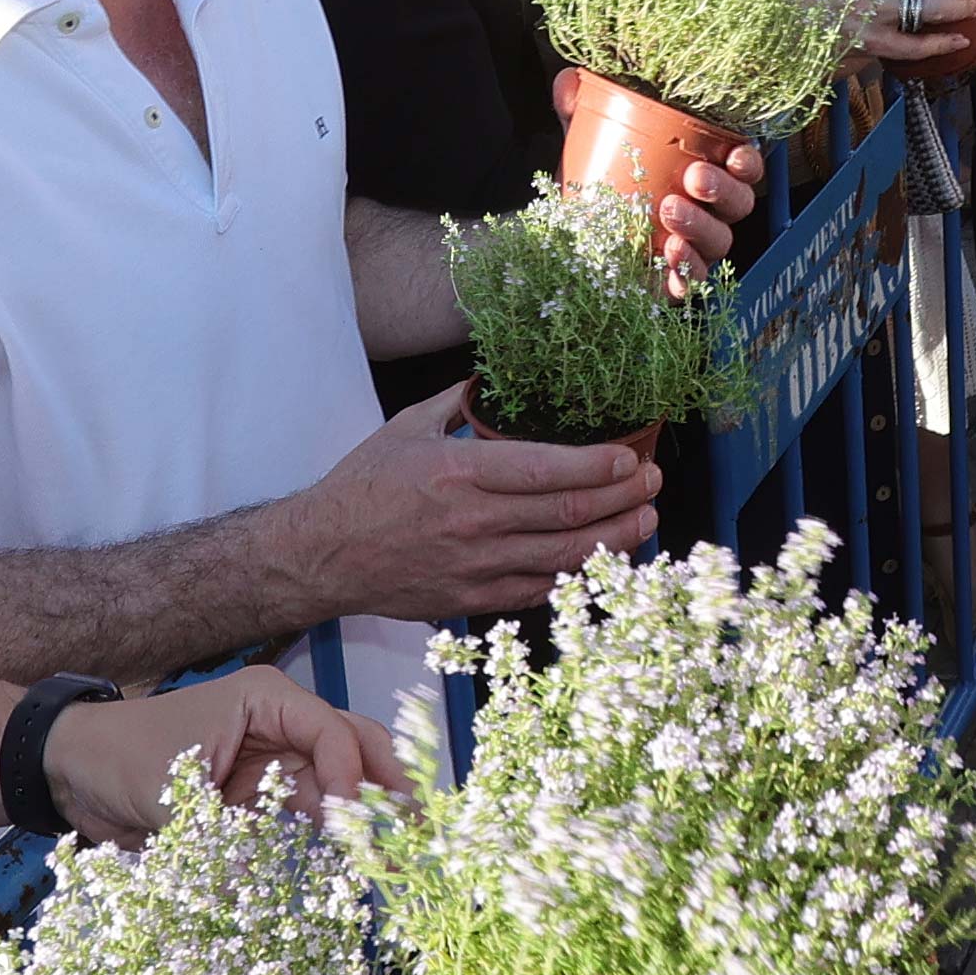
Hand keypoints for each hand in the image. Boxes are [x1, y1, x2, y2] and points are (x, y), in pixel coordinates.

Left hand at [48, 665, 411, 839]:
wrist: (72, 773)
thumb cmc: (119, 760)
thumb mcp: (175, 795)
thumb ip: (229, 834)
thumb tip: (266, 886)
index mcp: (266, 700)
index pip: (332, 733)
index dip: (354, 779)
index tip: (360, 826)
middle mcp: (280, 724)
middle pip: (355, 749)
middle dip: (390, 790)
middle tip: (422, 836)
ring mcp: (274, 759)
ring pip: (339, 785)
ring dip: (367, 820)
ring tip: (399, 859)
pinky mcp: (261, 794)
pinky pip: (309, 812)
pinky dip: (334, 835)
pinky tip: (358, 862)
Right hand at [301, 386, 659, 621]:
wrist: (322, 554)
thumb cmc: (362, 487)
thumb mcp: (407, 428)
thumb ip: (456, 401)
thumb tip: (489, 375)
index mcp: (461, 473)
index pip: (548, 470)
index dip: (599, 466)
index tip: (631, 458)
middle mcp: (474, 522)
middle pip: (568, 514)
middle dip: (622, 499)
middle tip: (654, 484)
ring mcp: (475, 566)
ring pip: (563, 557)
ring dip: (613, 540)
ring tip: (645, 521)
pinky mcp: (471, 599)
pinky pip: (537, 590)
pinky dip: (574, 576)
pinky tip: (600, 560)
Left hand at [555, 72, 763, 284]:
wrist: (565, 241)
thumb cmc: (594, 184)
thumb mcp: (583, 142)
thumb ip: (578, 109)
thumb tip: (569, 80)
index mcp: (701, 172)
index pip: (743, 168)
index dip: (748, 162)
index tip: (735, 153)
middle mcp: (706, 212)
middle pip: (739, 204)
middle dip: (724, 190)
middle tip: (693, 177)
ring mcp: (693, 250)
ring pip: (720, 241)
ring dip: (701, 226)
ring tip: (668, 209)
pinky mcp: (673, 283)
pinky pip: (694, 283)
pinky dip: (687, 269)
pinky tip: (668, 254)